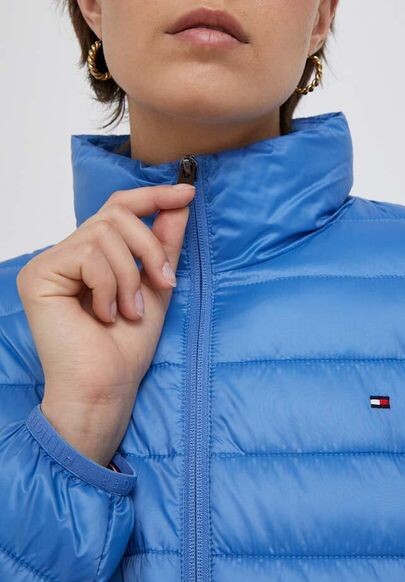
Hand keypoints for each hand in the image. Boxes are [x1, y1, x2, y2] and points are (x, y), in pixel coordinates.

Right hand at [16, 183, 194, 462]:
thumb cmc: (126, 347)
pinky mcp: (38, 275)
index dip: (154, 196)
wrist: (106, 388)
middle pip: (115, 215)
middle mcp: (64, 254)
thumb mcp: (156, 285)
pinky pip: (88, 254)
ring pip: (104, 233)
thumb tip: (180, 202)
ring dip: (130, 275)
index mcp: (90, 255)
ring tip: (130, 310)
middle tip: (163, 282)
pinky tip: (104, 316)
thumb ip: (164, 243)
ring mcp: (48, 263)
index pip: (117, 208)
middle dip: (148, 247)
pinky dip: (108, 286)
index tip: (188, 192)